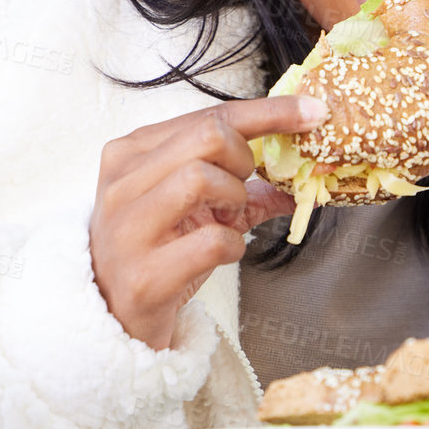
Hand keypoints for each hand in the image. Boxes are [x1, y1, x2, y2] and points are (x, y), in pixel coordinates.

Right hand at [90, 94, 327, 349]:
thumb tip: (299, 178)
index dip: (269, 112)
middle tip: (242, 187)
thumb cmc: (155, 250)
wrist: (115, 317)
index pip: (210, 115)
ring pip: (200, 177)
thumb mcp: (191, 205)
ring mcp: (128, 228)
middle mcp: (123, 182)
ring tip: (226, 219)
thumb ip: (241, 185)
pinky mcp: (145, 275)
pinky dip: (233, 246)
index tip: (313, 111)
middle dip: (243, 159)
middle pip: (207, 136)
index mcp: (133, 153)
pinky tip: (222, 252)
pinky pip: (212, 241)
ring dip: (235, 199)